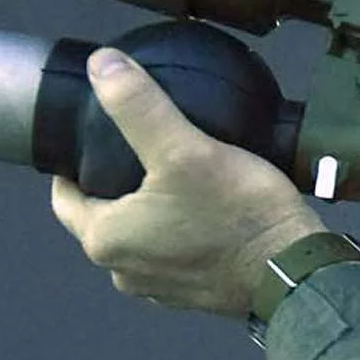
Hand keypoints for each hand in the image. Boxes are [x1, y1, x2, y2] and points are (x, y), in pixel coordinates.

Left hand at [51, 48, 324, 314]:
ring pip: (142, 240)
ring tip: (179, 179)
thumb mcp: (185, 149)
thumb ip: (139, 106)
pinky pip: (177, 257)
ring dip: (152, 215)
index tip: (90, 142)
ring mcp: (161, 288)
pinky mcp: (196, 294)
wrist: (295, 270)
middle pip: (105, 218)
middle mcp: (124, 272)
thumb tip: (101, 65)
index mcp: (106, 240)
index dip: (72, 167)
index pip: (64, 198)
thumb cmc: (238, 216)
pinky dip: (183, 236)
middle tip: (143, 153)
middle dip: (117, 189)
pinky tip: (209, 214)